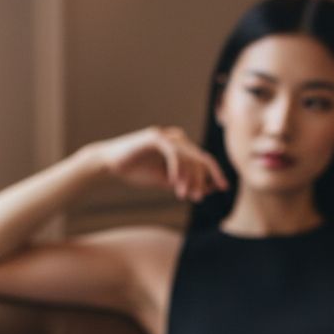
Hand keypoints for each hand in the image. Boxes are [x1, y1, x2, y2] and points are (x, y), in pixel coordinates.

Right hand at [93, 127, 229, 201]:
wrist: (110, 165)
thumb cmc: (137, 172)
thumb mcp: (166, 181)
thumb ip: (185, 183)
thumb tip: (207, 190)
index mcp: (181, 147)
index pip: (204, 159)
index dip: (215, 173)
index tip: (223, 188)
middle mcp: (176, 138)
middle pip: (200, 158)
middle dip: (202, 180)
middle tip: (198, 198)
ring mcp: (166, 136)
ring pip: (188, 156)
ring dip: (189, 178)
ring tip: (185, 195)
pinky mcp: (155, 137)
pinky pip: (173, 152)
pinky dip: (177, 169)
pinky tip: (174, 184)